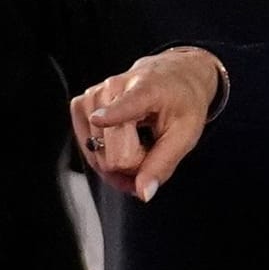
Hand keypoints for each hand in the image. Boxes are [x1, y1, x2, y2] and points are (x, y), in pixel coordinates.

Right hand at [69, 48, 223, 200]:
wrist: (175, 75)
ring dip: (115, 161)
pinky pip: (85, 144)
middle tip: (149, 154)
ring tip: (137, 148)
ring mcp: (94, 94)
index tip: (99, 118)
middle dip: (129, 165)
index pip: (124, 105)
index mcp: (146, 90)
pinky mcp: (82, 103)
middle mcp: (114, 88)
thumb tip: (143, 194)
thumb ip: (163, 164)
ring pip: (94, 151)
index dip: (112, 115)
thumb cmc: (183, 103)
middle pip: (110, 150)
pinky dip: (101, 154)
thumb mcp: (186, 135)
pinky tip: (119, 148)